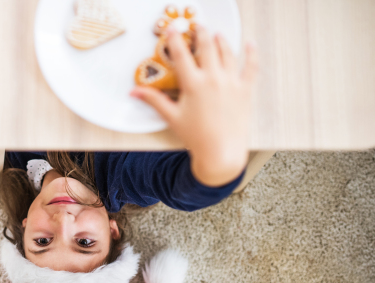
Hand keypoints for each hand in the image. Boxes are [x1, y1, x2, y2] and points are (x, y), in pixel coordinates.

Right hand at [131, 25, 257, 186]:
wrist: (221, 152)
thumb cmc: (196, 137)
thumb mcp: (172, 117)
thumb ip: (153, 100)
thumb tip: (135, 92)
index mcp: (194, 84)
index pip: (181, 54)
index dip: (175, 39)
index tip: (173, 29)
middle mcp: (213, 79)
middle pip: (207, 46)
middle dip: (201, 33)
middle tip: (197, 26)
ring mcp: (231, 83)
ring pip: (227, 53)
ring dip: (221, 40)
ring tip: (216, 34)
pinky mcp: (245, 90)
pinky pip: (251, 67)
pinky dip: (251, 53)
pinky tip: (249, 44)